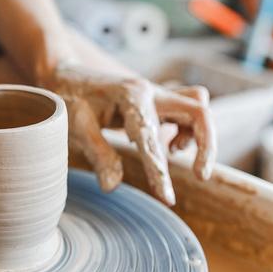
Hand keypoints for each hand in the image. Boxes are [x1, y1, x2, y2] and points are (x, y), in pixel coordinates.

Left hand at [44, 61, 215, 204]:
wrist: (65, 73)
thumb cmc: (68, 97)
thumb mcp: (76, 126)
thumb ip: (98, 155)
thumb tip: (112, 187)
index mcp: (130, 96)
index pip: (152, 138)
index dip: (159, 172)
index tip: (167, 198)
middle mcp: (149, 92)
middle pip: (198, 111)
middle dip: (206, 145)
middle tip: (200, 176)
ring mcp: (155, 94)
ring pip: (198, 107)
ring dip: (197, 134)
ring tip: (174, 153)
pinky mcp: (156, 101)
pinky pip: (187, 111)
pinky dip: (186, 130)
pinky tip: (166, 144)